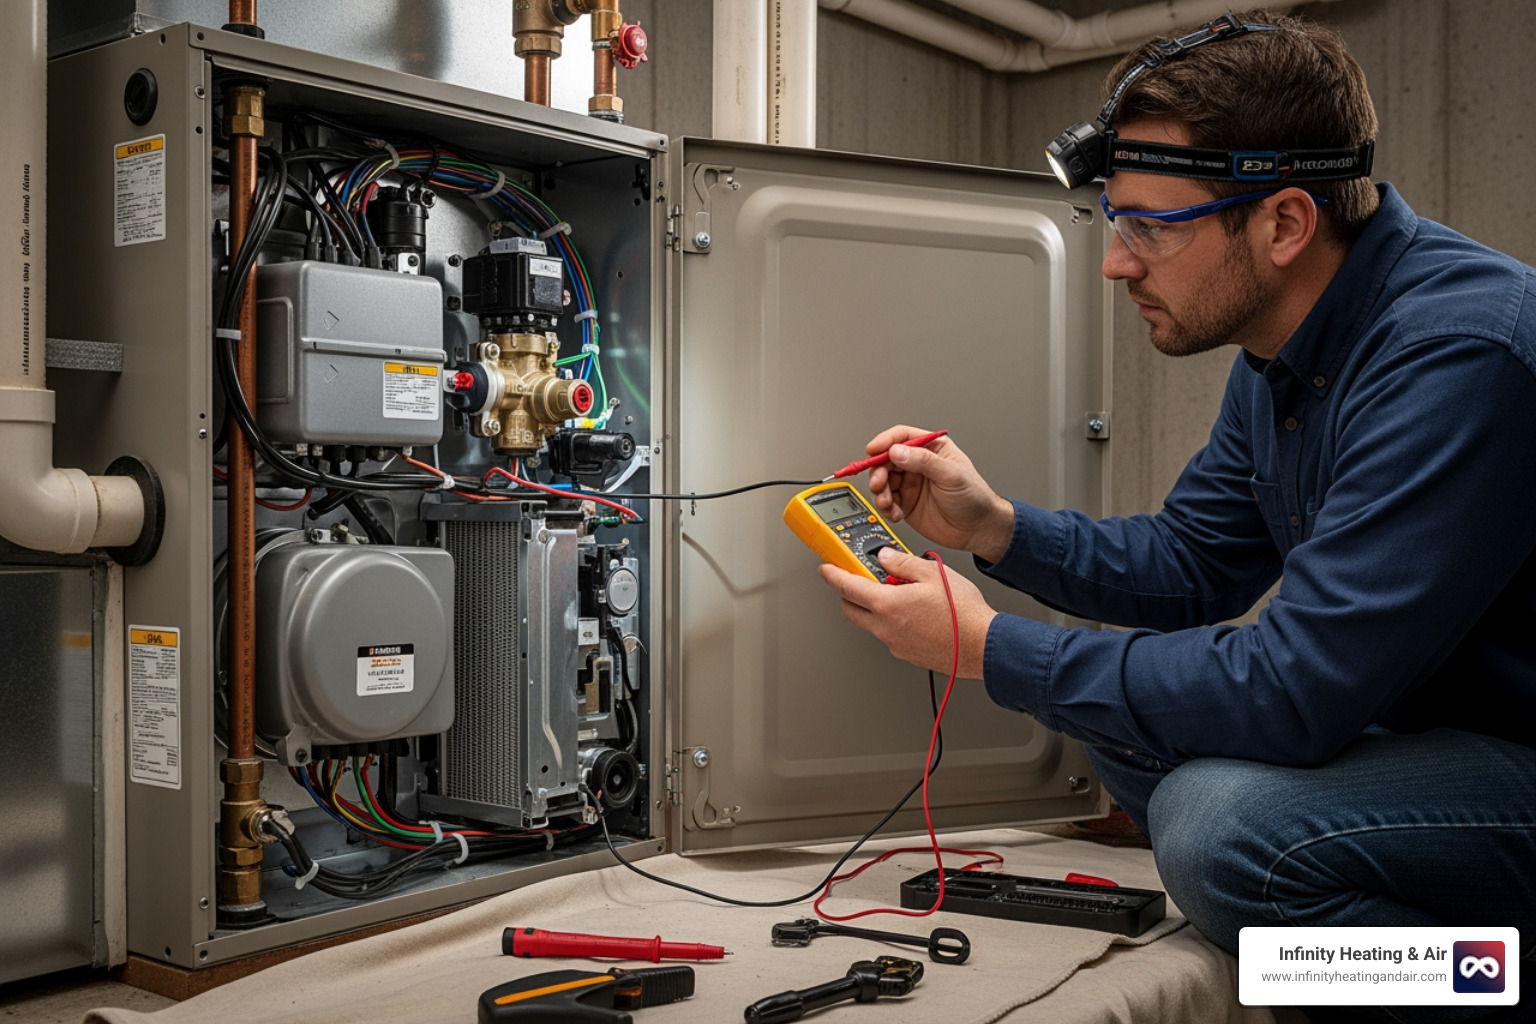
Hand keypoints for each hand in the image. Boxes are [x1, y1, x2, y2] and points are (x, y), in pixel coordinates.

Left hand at [817, 548, 996, 678]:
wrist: (983, 645)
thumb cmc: (963, 614)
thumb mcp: (933, 573)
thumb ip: (902, 562)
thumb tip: (886, 557)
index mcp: (887, 605)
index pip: (847, 587)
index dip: (833, 575)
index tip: (826, 568)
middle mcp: (886, 628)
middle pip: (852, 609)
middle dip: (849, 593)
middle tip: (859, 579)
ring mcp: (895, 644)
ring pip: (872, 623)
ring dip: (875, 607)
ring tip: (900, 593)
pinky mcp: (907, 654)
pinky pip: (890, 635)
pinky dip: (892, 621)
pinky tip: (914, 612)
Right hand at [864, 426, 1014, 562]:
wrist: (978, 530)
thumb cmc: (974, 498)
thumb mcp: (951, 474)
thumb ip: (924, 461)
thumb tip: (897, 452)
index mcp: (932, 449)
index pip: (902, 437)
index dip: (885, 442)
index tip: (872, 450)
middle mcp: (918, 464)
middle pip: (886, 459)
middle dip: (878, 471)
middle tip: (878, 483)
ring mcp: (911, 484)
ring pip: (883, 481)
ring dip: (880, 492)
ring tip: (887, 502)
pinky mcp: (906, 504)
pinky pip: (887, 502)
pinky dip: (886, 508)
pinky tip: (895, 513)